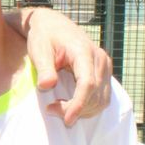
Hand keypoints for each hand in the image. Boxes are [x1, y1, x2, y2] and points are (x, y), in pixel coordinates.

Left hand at [23, 8, 112, 124]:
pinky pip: (102, 97)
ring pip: (102, 100)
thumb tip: (47, 85)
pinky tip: (70, 104)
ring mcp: (105, 66)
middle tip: (51, 109)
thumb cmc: (44, 36)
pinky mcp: (104, 73)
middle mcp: (100, 59)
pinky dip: (88, 106)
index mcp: (84, 52)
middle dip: (76, 109)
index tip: (67, 119)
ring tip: (58, 107)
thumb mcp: (39, 49)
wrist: (53, 25)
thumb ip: (44, 68)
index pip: (88, 84)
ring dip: (83, 110)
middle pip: (96, 95)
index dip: (79, 104)